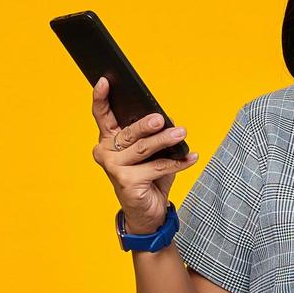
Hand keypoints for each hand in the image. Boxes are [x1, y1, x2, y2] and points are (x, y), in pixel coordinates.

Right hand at [90, 75, 197, 233]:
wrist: (147, 211)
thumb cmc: (149, 177)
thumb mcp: (152, 153)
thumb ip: (154, 136)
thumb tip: (168, 121)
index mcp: (109, 140)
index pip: (102, 115)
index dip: (101, 97)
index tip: (105, 80)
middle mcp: (106, 152)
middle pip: (129, 132)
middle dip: (147, 124)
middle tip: (161, 119)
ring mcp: (114, 167)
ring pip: (144, 148)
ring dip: (166, 141)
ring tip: (182, 133)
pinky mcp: (126, 181)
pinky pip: (157, 167)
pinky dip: (178, 163)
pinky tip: (192, 157)